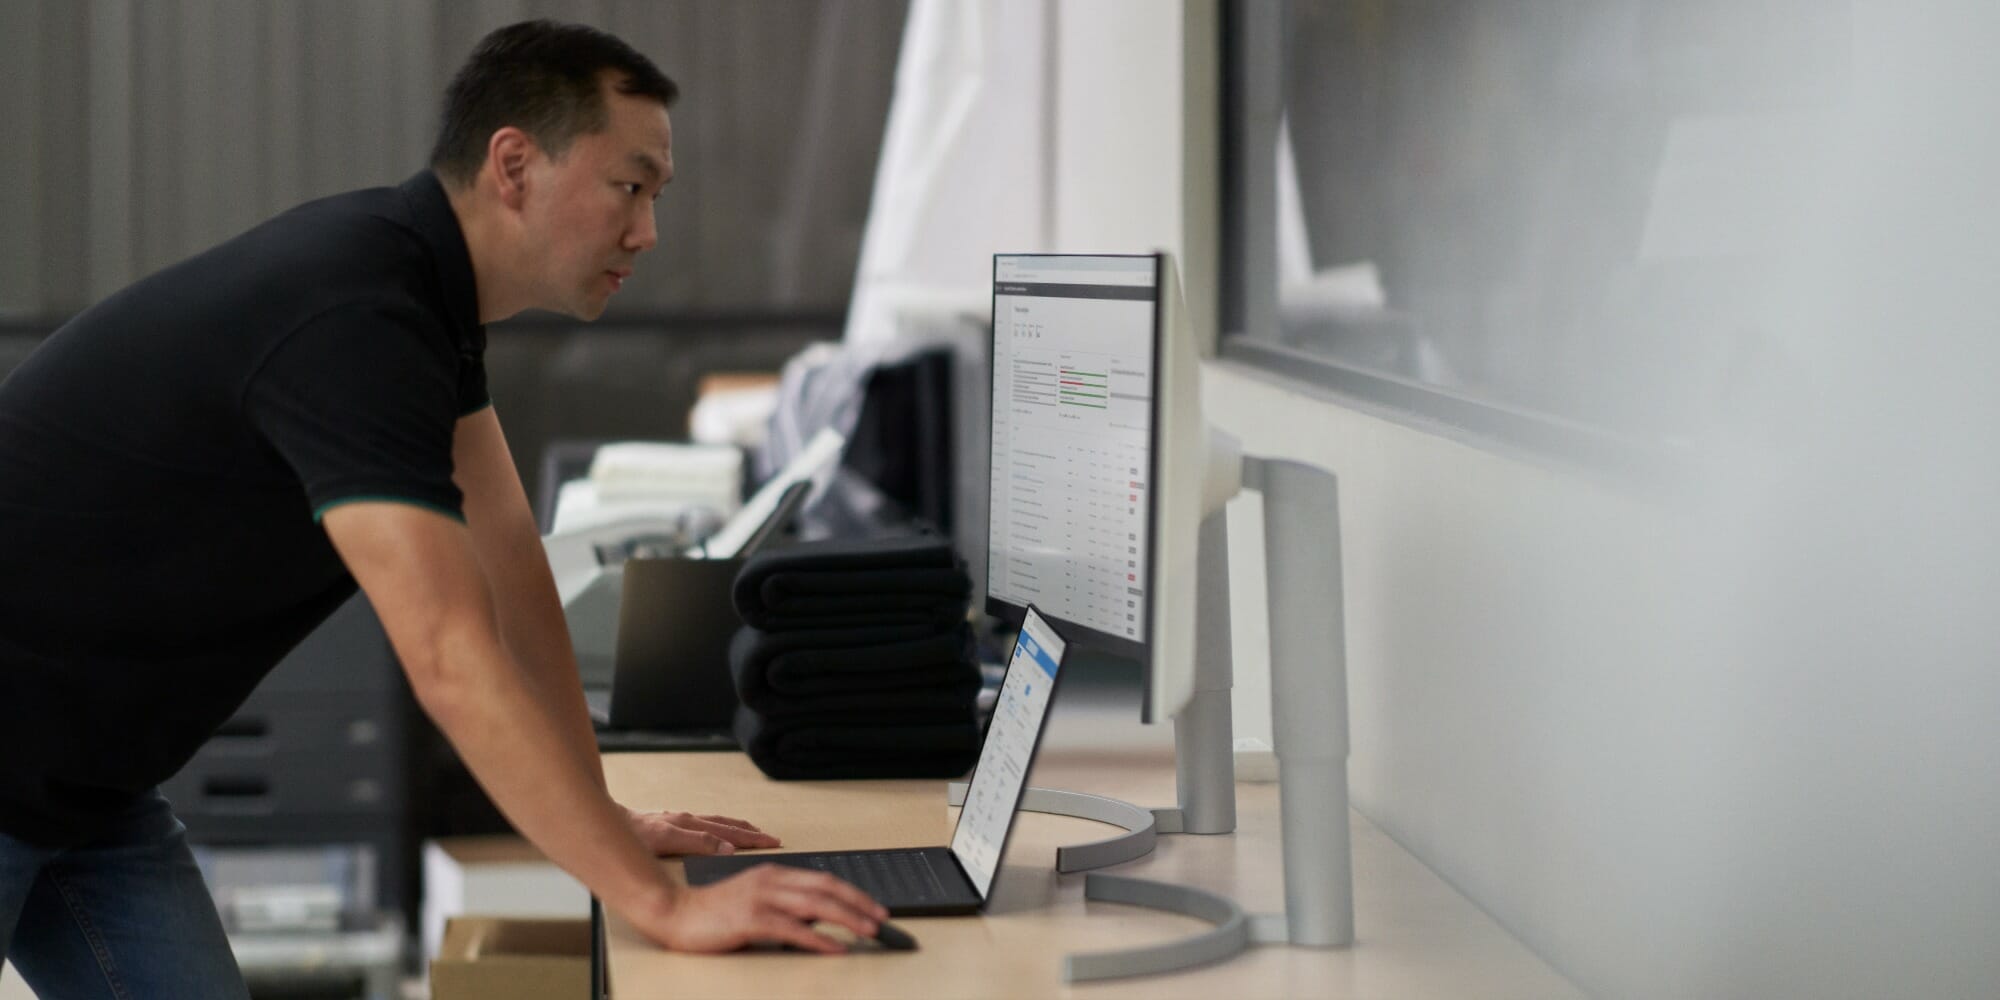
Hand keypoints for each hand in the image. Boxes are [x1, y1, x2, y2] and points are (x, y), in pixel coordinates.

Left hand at [626, 807, 781, 855]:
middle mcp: (688, 820)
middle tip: (773, 839)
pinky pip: (706, 823)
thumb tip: (727, 847)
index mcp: (690, 824)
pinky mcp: (673, 823)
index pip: (730, 833)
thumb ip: (697, 843)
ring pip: (718, 822)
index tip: (772, 842)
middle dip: (751, 833)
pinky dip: (721, 826)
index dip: (752, 840)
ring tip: (754, 831)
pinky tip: (720, 830)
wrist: (611, 823)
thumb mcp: (665, 841)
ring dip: (738, 828)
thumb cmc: (633, 835)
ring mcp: (681, 820)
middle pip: (728, 825)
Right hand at [636, 863, 889, 953]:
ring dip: (848, 919)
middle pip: (827, 889)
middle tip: (882, 920)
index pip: (824, 880)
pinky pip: (794, 929)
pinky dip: (819, 939)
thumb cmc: (713, 913)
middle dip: (860, 904)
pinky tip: (835, 948)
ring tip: (869, 932)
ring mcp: (761, 898)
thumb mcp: (755, 900)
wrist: (674, 914)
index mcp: (774, 873)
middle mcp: (771, 880)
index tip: (875, 907)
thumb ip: (785, 905)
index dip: (854, 893)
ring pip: (816, 906)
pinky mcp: (751, 919)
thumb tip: (819, 919)